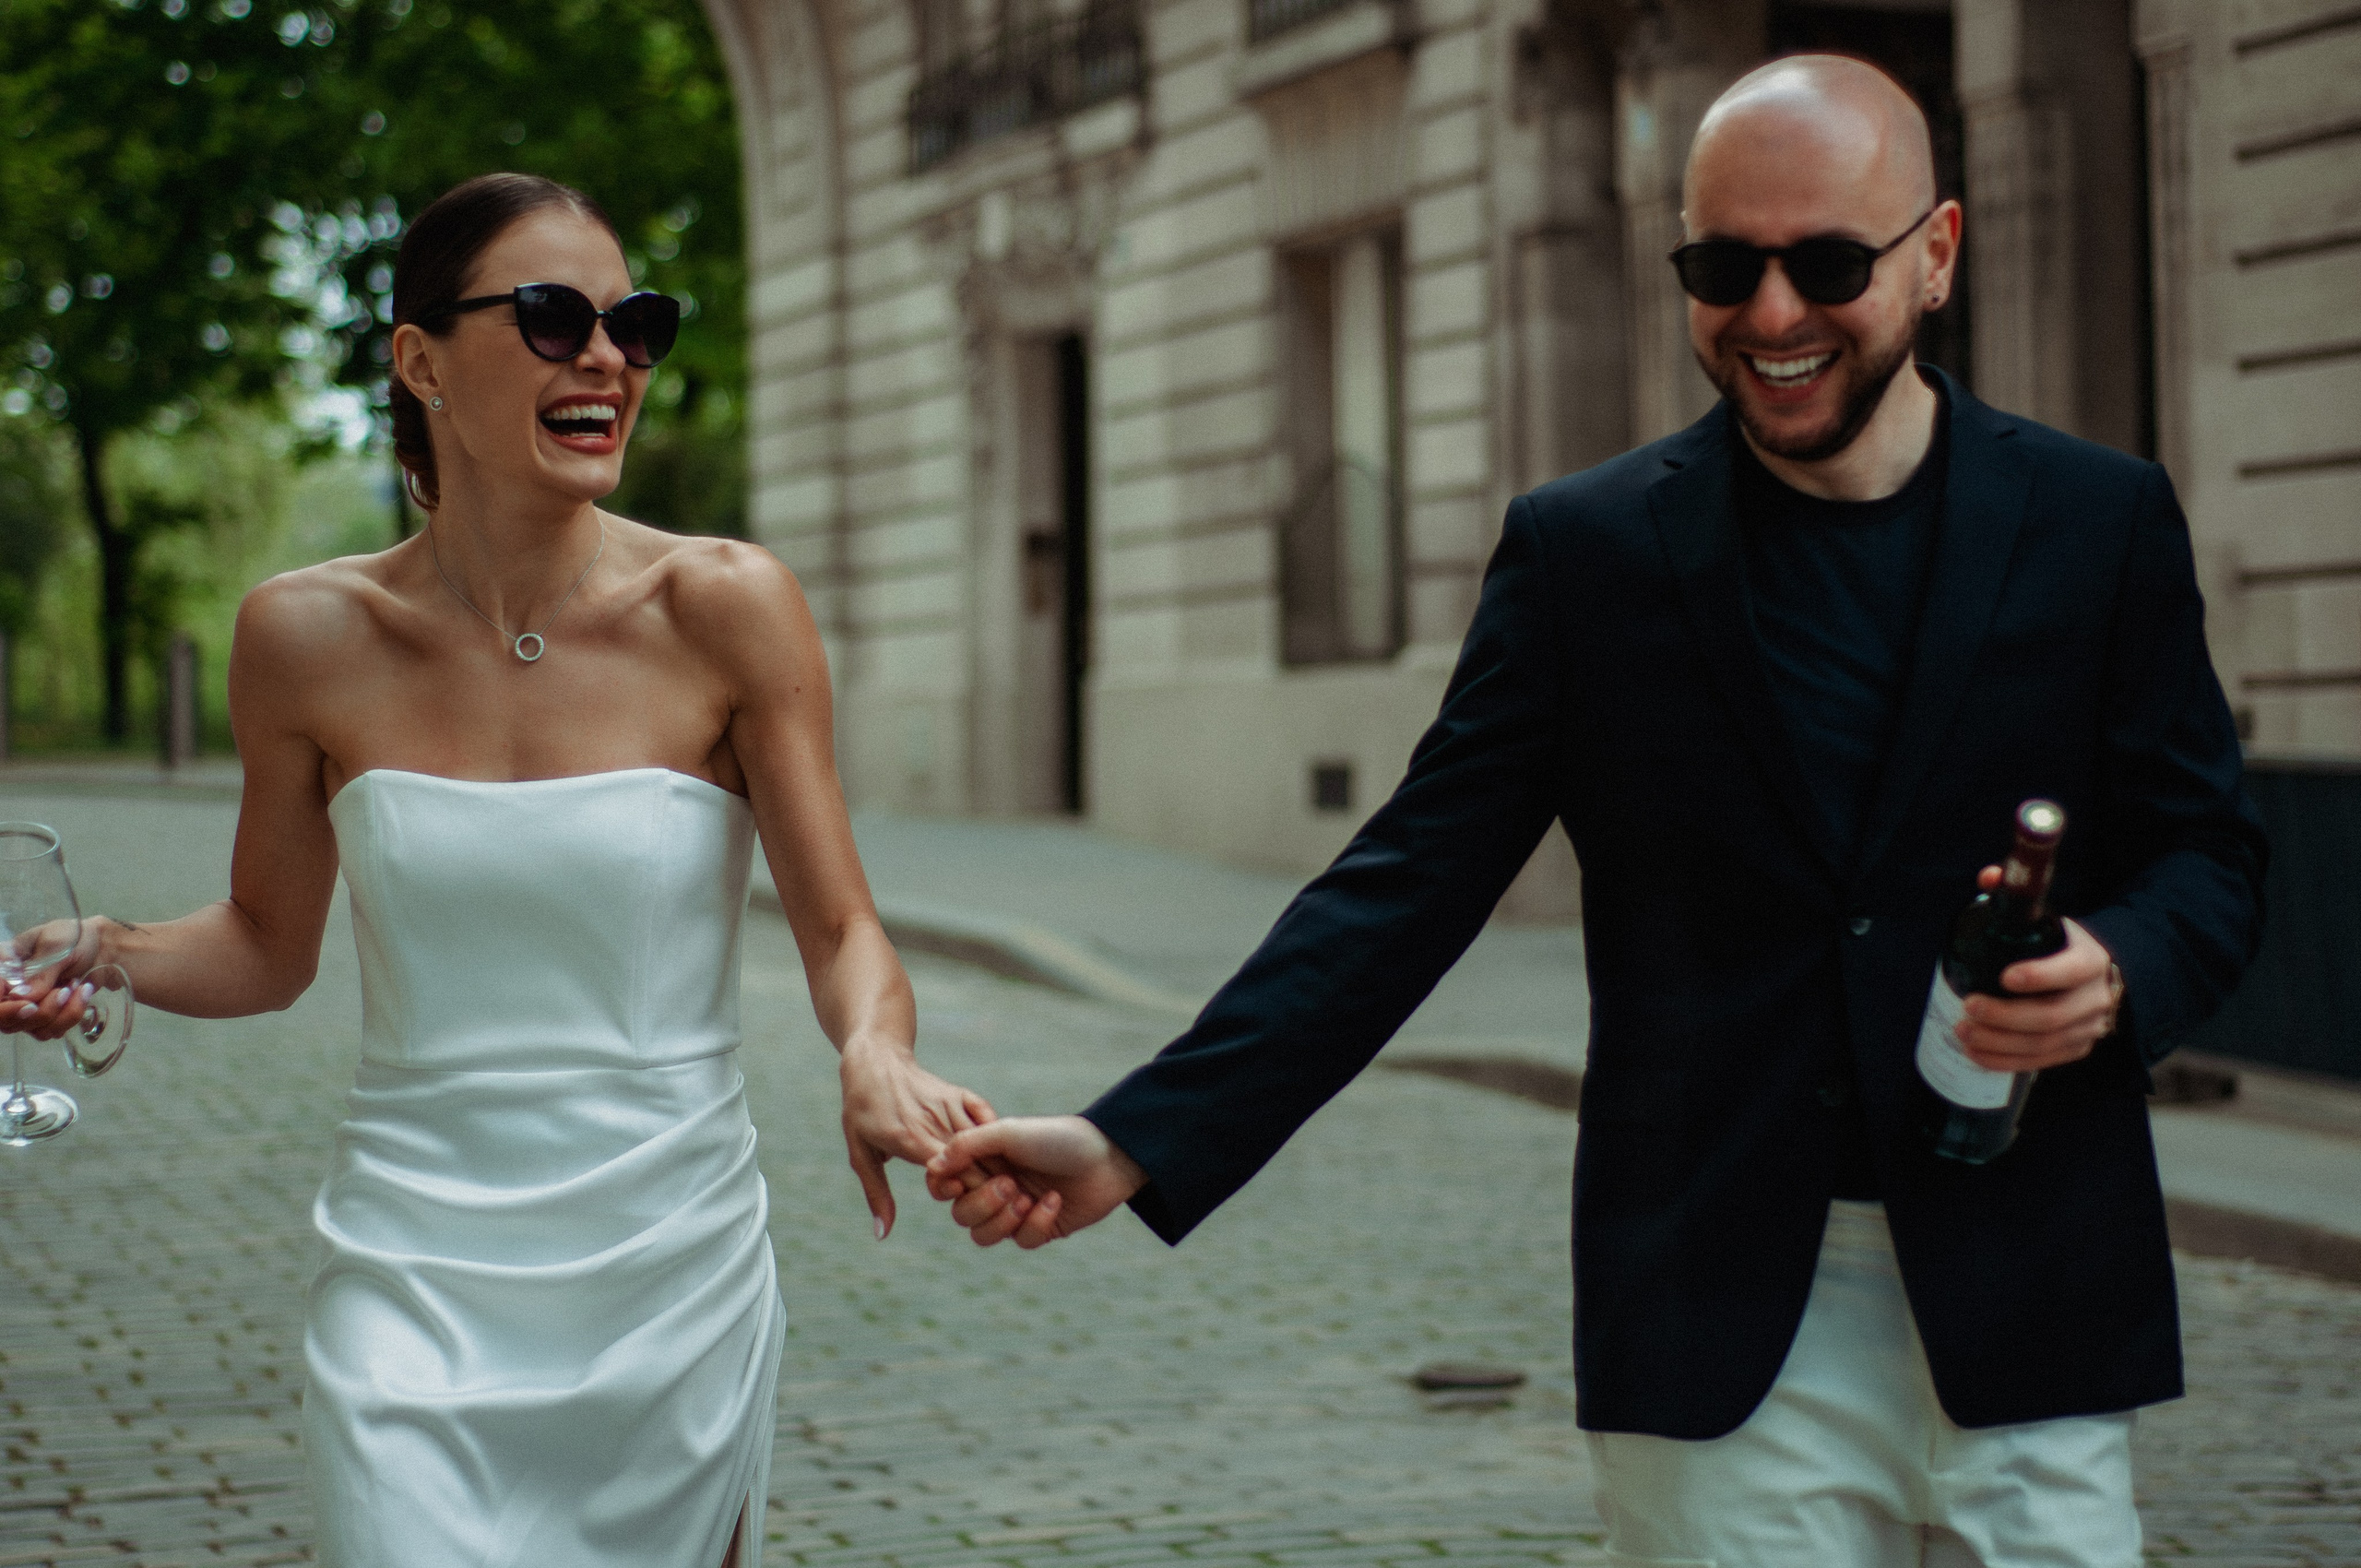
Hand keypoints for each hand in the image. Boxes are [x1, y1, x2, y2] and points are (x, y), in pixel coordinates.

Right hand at [2, 918, 104, 1042]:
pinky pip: (50, 1031)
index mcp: (2, 967)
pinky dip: (70, 1015)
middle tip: (64, 990)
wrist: (100, 947)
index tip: (30, 1005)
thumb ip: (39, 972)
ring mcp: (23, 1007)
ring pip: (31, 1029)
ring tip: (75, 985)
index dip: (4, 1008)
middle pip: (7, 1021)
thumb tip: (19, 997)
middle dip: (42, 1010)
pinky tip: (80, 994)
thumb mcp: (56, 946)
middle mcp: (7, 990)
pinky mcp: (43, 1018)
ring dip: (61, 1012)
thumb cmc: (73, 938)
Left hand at [838, 1036, 994, 1239]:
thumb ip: (877, 1195)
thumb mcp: (860, 1155)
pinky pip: (987, 1116)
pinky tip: (1005, 1154)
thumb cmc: (862, 1111)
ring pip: (986, 1139)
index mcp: (911, 1139)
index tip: (983, 1210)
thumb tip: (883, 1235)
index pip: (953, 1173)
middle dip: (993, 1183)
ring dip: (1001, 1163)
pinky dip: (998, 1135)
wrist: (874, 1061)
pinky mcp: (960, 1094)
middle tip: (1010, 1204)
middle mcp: (935, 1121)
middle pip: (976, 1159)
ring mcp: (950, 1105)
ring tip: (1015, 1187)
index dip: (972, 1193)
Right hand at [923, 1115, 1147, 1248]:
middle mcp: (995, 1186)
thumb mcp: (1009, 1132)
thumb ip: (968, 1145)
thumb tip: (933, 1166)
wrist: (1108, 1156)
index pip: (944, 1183)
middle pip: (961, 1215)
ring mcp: (1017, 1210)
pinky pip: (1022, 1241)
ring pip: (984, 1236)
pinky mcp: (1041, 1228)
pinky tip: (1054, 1201)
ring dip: (1003, 1220)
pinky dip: (1036, 1222)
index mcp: (983, 1162)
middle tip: (1011, 1184)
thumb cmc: (1057, 1137)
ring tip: (1028, 1197)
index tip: (954, 1184)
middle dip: (982, 1204)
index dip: (941, 1188)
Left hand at [1953, 866, 2122, 1071]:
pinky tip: (1975, 1053)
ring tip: (1963, 1031)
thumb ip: (2017, 897)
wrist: (2100, 976)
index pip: (2071, 971)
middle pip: (2051, 1015)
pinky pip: (2040, 1062)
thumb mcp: (2049, 918)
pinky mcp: (2075, 1049)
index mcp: (2091, 960)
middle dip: (2005, 1015)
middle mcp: (2096, 998)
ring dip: (1998, 1041)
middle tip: (1969, 1006)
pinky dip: (2004, 1060)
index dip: (2039, 975)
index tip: (2003, 976)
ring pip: (2043, 1043)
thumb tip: (1989, 877)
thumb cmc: (2062, 945)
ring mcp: (2088, 1028)